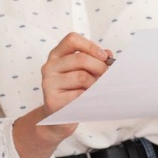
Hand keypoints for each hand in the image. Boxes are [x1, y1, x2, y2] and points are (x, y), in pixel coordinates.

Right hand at [13, 33, 112, 157]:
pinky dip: (90, 97)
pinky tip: (90, 100)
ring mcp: (48, 84)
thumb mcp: (82, 72)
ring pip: (82, 77)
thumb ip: (94, 61)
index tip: (103, 56)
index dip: (90, 46)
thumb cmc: (73, 92)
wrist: (59, 118)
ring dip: (96, 84)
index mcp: (56, 55)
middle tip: (108, 77)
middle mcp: (49, 67)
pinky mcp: (52, 100)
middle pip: (81, 59)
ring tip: (97, 90)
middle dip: (100, 68)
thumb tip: (108, 55)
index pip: (72, 39)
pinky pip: (79, 95)